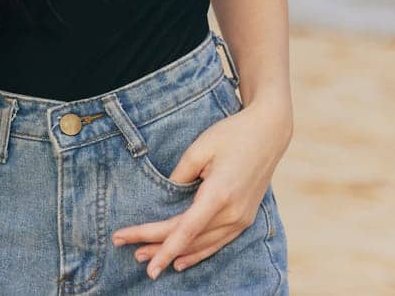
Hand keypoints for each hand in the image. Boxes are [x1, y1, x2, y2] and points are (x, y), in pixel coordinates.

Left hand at [110, 99, 290, 278]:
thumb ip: (180, 176)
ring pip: (202, 245)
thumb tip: (166, 194)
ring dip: (173, 253)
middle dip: (156, 246)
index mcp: (220, 194)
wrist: (269, 133)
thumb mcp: (200, 148)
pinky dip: (197, 253)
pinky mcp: (244, 219)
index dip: (162, 247)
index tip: (144, 260)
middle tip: (126, 247)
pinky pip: (217, 243)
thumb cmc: (232, 135)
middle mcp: (233, 213)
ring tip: (144, 256)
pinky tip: (179, 262)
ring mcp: (241, 219)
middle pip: (188, 238)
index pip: (185, 229)